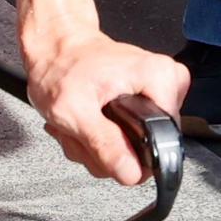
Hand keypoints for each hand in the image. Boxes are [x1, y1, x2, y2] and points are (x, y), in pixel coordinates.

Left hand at [18, 0, 190, 187]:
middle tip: (83, 128)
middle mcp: (165, 83)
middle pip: (146, 150)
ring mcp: (156, 94)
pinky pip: (128, 140)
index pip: (164, 143)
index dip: (129, 154)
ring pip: (133, 150)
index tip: (103, 140)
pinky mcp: (145, 103)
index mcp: (158, 78)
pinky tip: (87, 121)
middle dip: (106, 150)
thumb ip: (105, 145)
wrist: (55, 48)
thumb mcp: (74, 111)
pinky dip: (100, 138)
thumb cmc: (61, 66)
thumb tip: (132, 172)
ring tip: (82, 122)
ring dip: (99, 146)